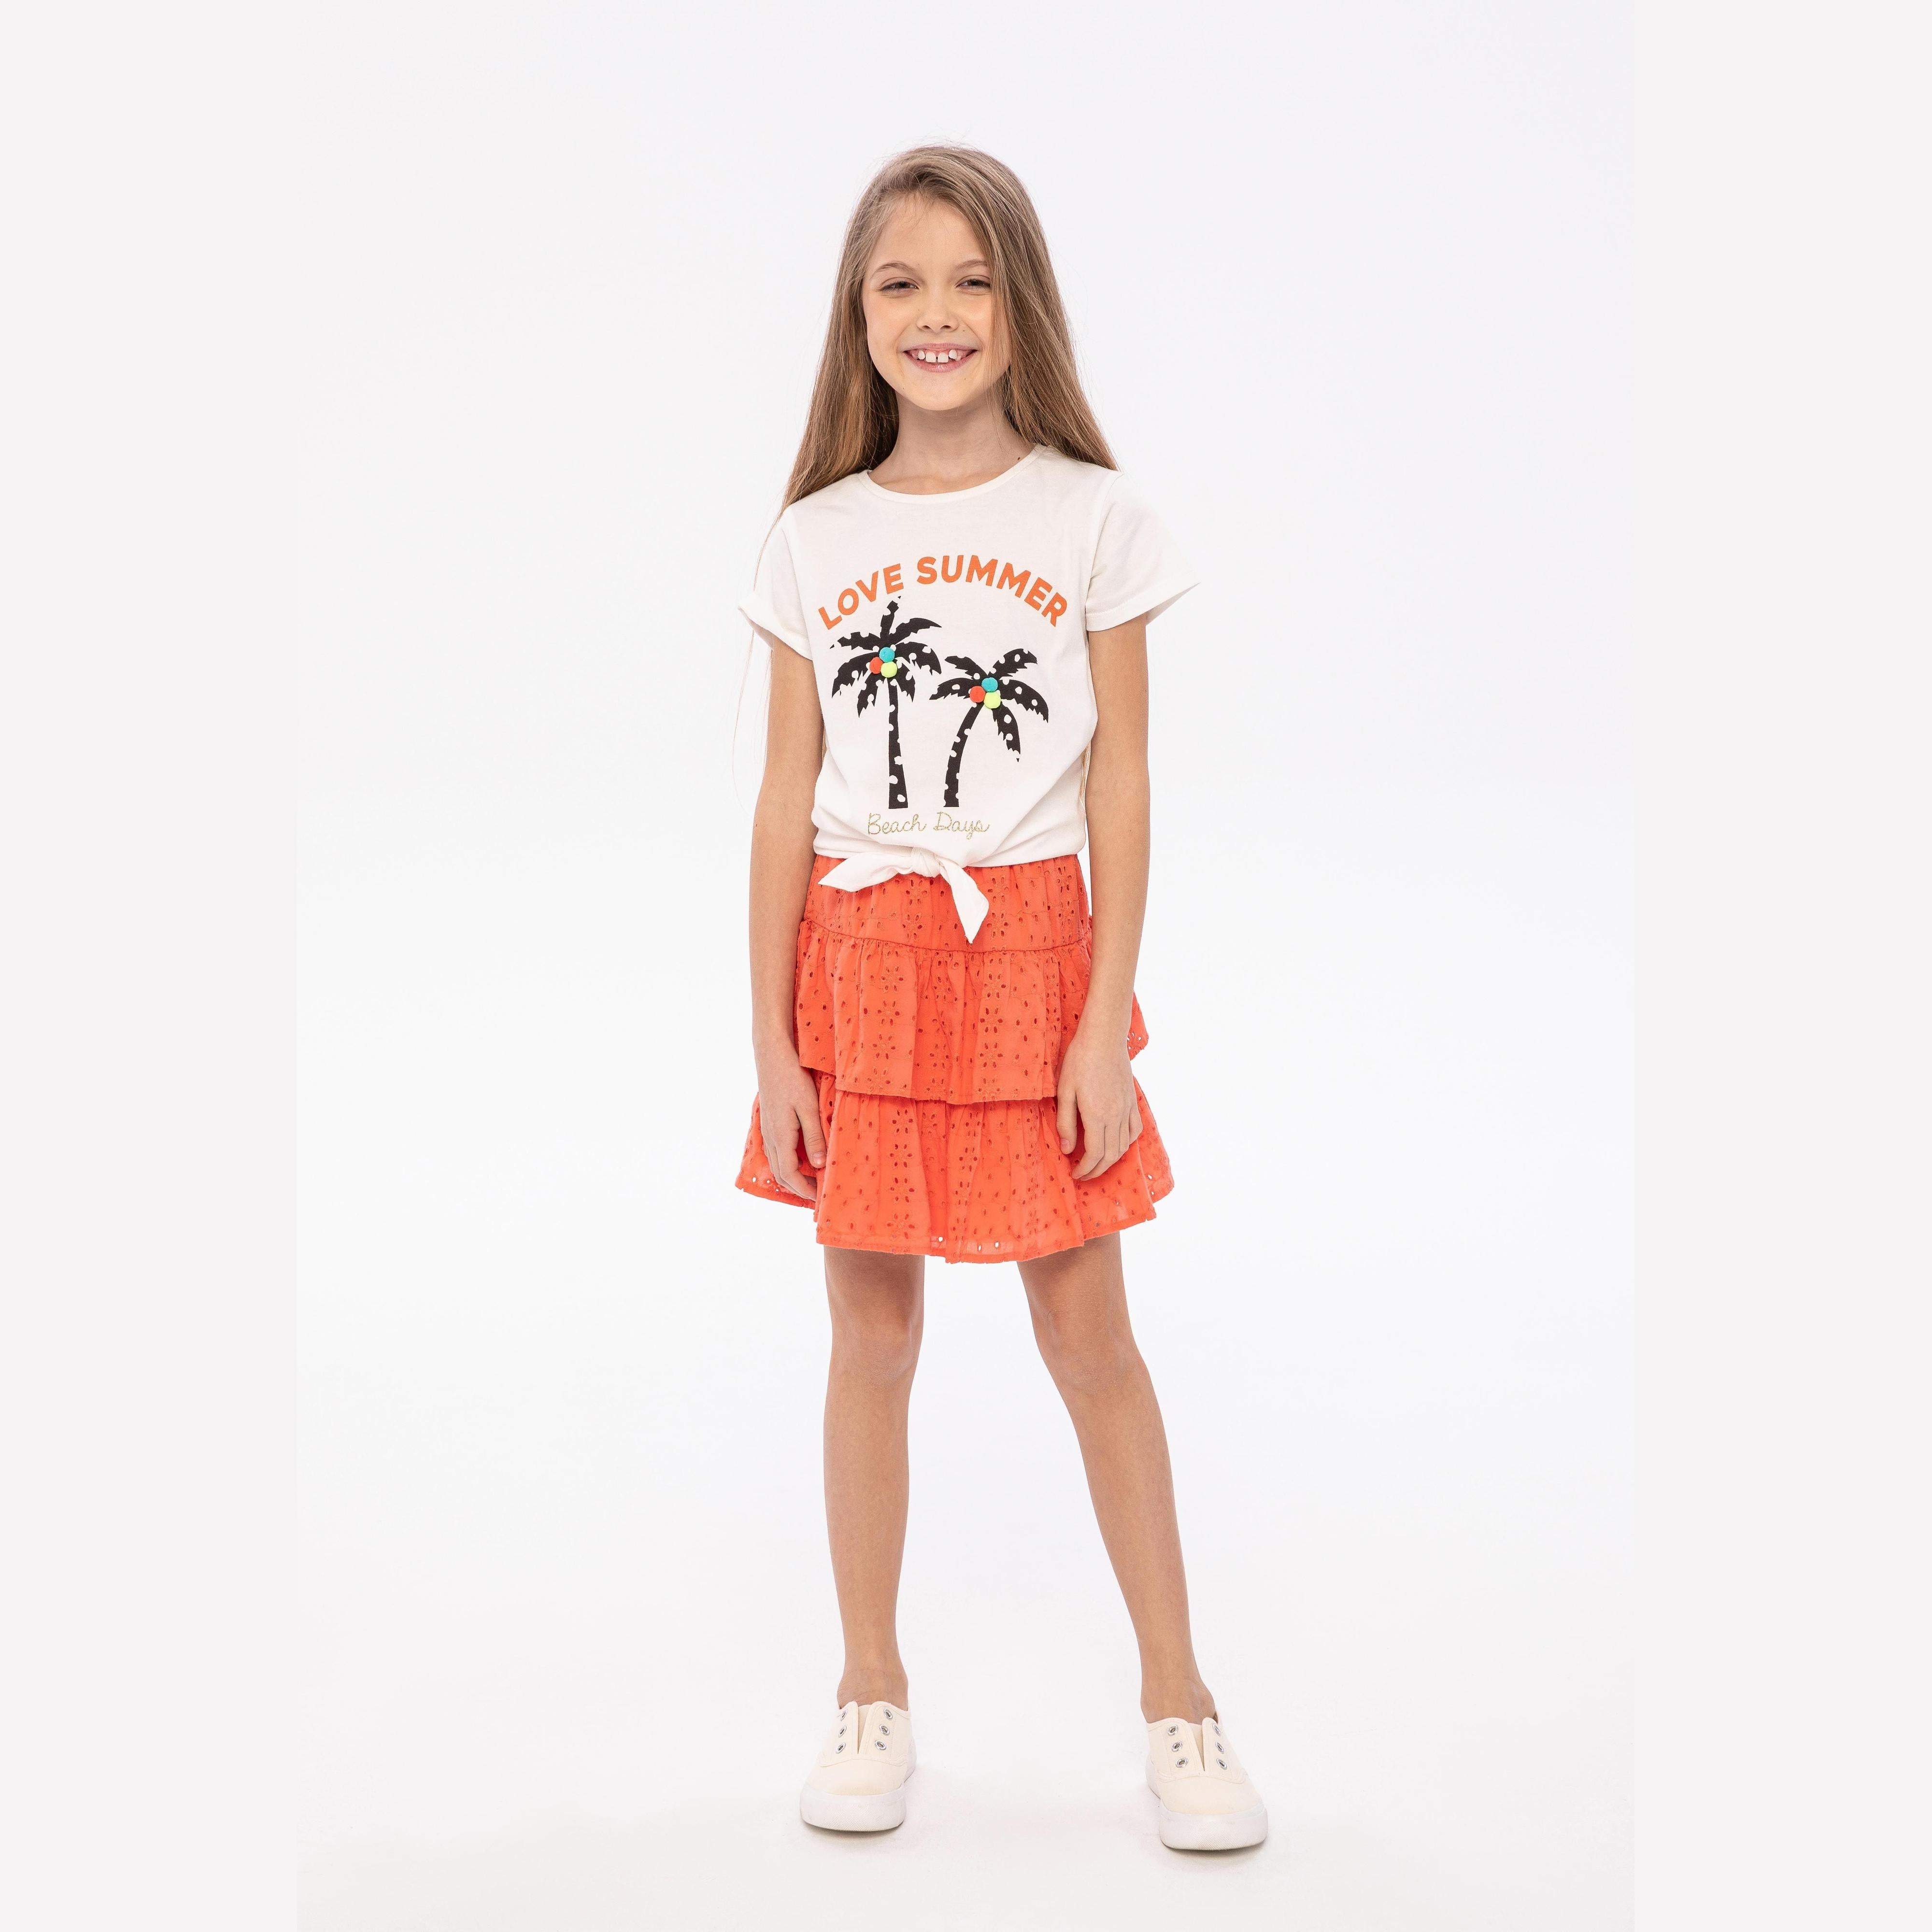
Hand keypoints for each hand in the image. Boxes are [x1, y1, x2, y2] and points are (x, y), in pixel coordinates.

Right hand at [756, 1045, 826, 1200]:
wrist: (772, 1055)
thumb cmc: (793, 1078)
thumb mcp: (809, 1107)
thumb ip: (814, 1137)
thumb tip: (819, 1166)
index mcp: (780, 1137)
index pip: (790, 1176)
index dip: (805, 1191)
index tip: (820, 1198)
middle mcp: (771, 1137)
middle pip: (781, 1174)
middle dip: (798, 1188)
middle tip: (817, 1194)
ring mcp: (768, 1129)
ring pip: (777, 1163)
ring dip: (792, 1176)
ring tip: (811, 1180)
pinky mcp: (769, 1121)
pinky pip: (776, 1151)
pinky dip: (787, 1162)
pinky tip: (801, 1158)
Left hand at [1055, 1023, 1142, 1180]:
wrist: (1103, 1037)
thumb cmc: (1079, 1060)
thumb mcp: (1064, 1091)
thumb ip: (1065, 1123)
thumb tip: (1067, 1149)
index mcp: (1097, 1116)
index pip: (1094, 1154)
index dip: (1085, 1169)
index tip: (1074, 1174)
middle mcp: (1115, 1116)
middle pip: (1111, 1155)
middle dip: (1097, 1170)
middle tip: (1083, 1174)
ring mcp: (1127, 1109)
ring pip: (1124, 1146)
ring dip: (1111, 1160)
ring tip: (1097, 1163)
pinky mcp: (1132, 1101)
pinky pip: (1135, 1130)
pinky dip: (1127, 1143)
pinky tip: (1117, 1144)